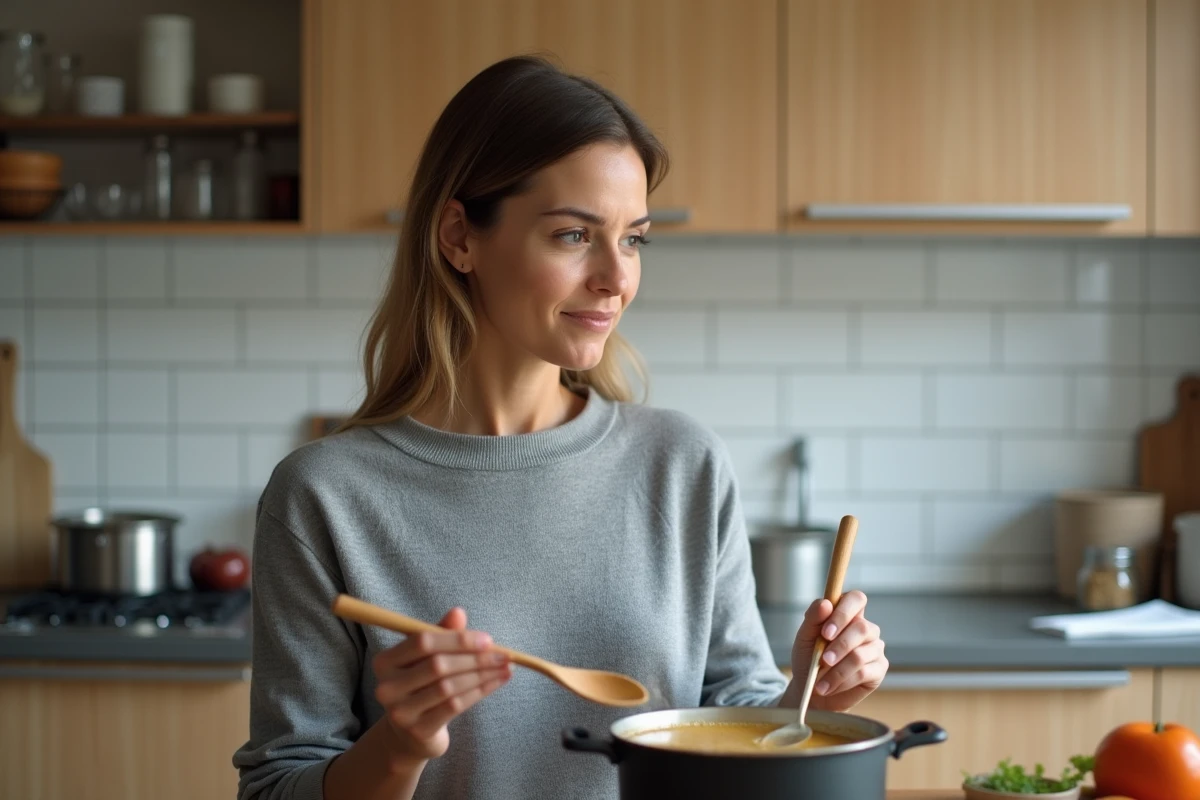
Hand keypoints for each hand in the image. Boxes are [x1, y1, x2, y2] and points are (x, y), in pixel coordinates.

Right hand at [371, 608, 510, 762]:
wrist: (411, 733)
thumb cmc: (422, 685)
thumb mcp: (428, 657)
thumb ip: (440, 634)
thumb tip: (458, 612)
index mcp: (385, 661)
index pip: (423, 642)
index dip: (458, 639)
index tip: (488, 639)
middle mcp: (387, 686)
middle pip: (438, 665)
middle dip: (475, 659)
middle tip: (503, 655)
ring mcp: (400, 712)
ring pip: (449, 687)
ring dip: (482, 675)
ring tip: (505, 668)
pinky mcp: (418, 730)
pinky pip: (454, 706)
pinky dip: (480, 692)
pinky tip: (496, 683)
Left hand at [789, 590, 887, 711]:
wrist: (811, 692)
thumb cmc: (808, 659)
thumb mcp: (804, 638)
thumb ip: (813, 618)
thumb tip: (826, 603)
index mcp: (847, 614)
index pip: (856, 599)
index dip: (843, 613)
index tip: (826, 632)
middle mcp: (865, 628)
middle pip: (862, 628)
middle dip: (840, 646)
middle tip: (823, 660)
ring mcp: (875, 648)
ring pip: (861, 654)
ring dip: (837, 670)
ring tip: (819, 683)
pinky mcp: (879, 669)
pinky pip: (863, 673)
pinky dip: (842, 681)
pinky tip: (829, 688)